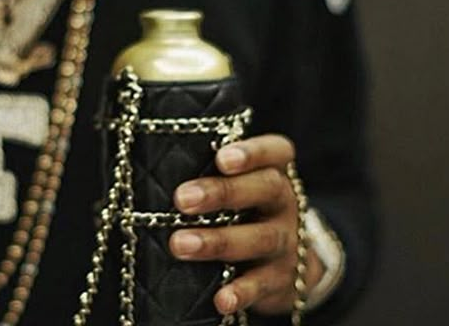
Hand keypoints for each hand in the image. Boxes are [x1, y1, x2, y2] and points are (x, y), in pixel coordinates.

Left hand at [168, 135, 323, 317]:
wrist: (291, 260)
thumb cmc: (246, 207)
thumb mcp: (240, 183)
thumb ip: (210, 171)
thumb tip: (157, 163)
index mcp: (275, 169)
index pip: (275, 150)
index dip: (252, 152)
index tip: (221, 158)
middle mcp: (285, 201)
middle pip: (265, 188)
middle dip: (223, 193)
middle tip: (182, 199)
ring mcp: (288, 240)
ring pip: (260, 237)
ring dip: (218, 242)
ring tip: (179, 244)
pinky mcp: (284, 278)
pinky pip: (263, 284)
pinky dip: (242, 291)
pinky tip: (220, 298)